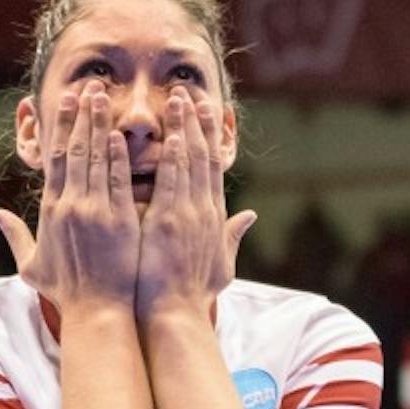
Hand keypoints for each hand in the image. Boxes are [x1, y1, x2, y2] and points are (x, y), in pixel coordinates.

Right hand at [0, 84, 140, 313]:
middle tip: (87, 86)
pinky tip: (120, 133)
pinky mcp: (119, 220)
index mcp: (51, 210)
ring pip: (95, 159)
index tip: (65, 101)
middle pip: (74, 150)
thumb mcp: (32, 265)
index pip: (55, 159)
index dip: (60, 127)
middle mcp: (70, 205)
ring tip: (103, 97)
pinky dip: (118, 156)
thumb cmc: (67, 292)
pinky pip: (118, 180)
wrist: (96, 311)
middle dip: (80, 115)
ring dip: (99, 125)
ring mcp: (95, 211)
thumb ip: (15, 236)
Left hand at [136, 89, 254, 321]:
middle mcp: (202, 210)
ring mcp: (185, 214)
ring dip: (179, 128)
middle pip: (200, 156)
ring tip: (172, 100)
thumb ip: (232, 236)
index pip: (211, 167)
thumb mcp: (220, 264)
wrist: (174, 315)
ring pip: (185, 161)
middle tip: (185, 93)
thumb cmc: (191, 295)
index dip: (208, 136)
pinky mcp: (166, 222)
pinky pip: (165, 180)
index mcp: (212, 216)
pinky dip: (163, 155)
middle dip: (193, 122)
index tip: (203, 110)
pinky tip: (158, 132)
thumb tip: (250, 217)